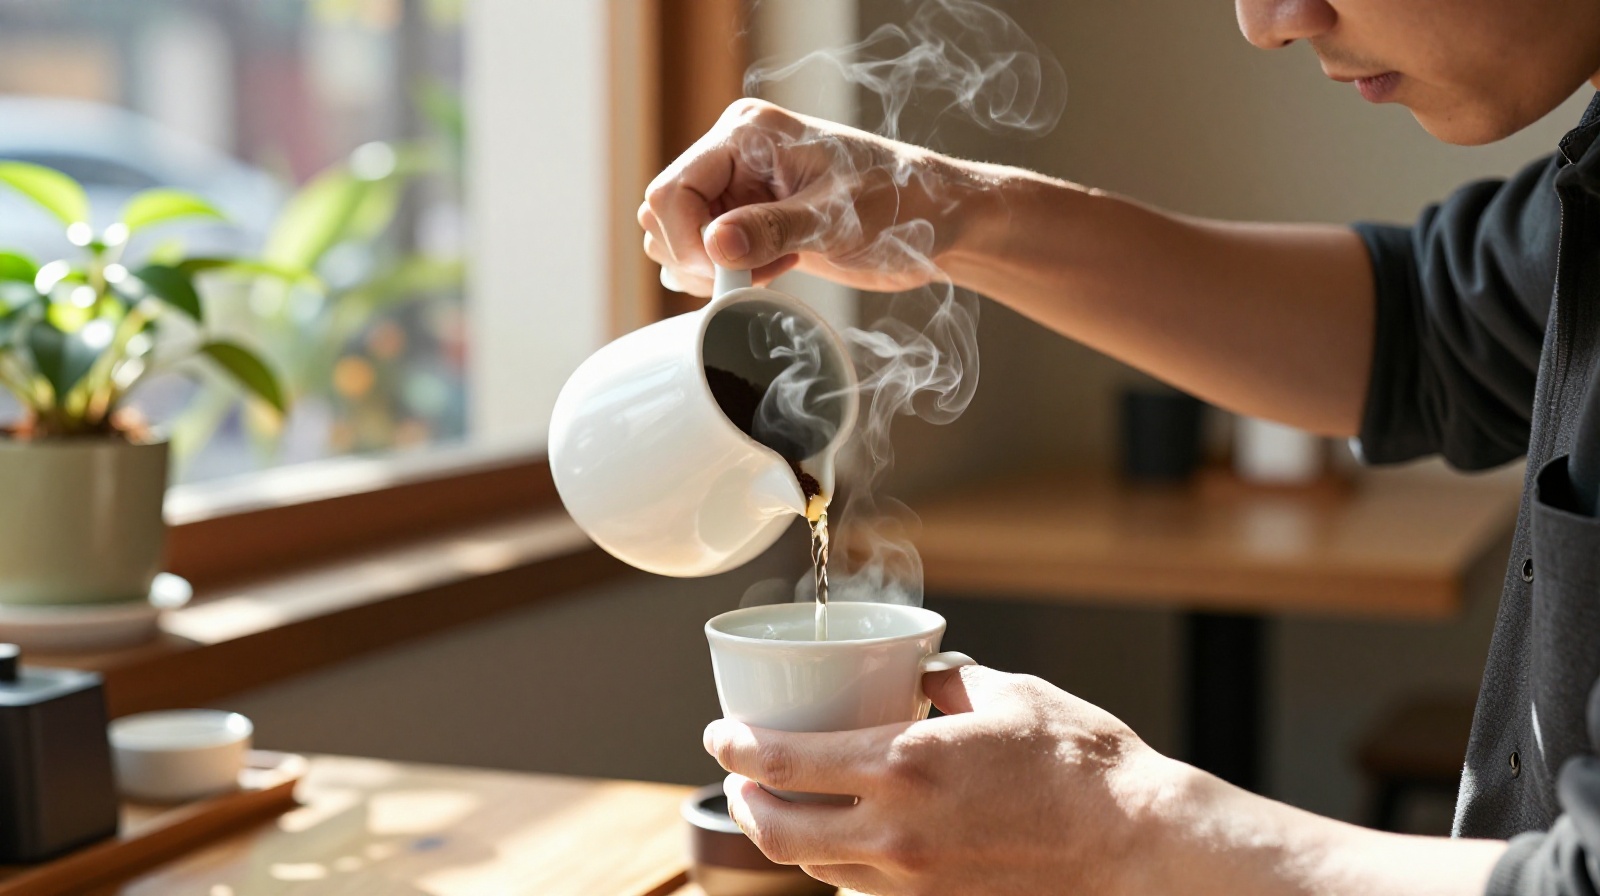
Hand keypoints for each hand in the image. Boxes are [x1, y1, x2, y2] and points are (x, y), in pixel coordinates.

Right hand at [638, 99, 984, 296]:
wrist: (939, 221)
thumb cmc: (902, 203)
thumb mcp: (838, 219)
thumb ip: (773, 230)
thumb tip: (713, 247)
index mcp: (746, 133)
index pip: (671, 191)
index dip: (687, 244)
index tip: (725, 278)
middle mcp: (733, 156)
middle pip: (664, 215)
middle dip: (699, 258)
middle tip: (756, 274)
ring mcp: (740, 189)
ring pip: (678, 238)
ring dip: (713, 270)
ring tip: (773, 269)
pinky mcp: (751, 220)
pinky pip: (707, 254)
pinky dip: (729, 275)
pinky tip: (776, 272)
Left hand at [702, 664, 1167, 895]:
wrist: (1141, 851)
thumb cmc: (1087, 768)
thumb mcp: (1010, 696)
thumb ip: (948, 684)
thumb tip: (919, 680)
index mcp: (905, 766)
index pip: (783, 762)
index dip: (736, 749)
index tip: (722, 734)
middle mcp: (896, 834)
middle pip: (778, 832)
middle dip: (746, 803)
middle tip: (743, 779)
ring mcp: (915, 884)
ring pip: (820, 869)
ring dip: (792, 837)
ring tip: (792, 808)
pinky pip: (869, 894)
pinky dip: (850, 868)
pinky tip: (863, 844)